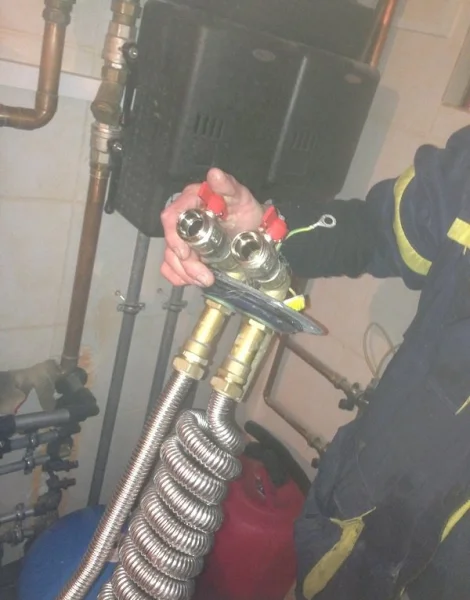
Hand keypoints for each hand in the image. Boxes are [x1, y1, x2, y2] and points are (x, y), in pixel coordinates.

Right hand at [160, 168, 263, 286]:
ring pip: (170, 257)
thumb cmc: (246, 211)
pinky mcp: (185, 252)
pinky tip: (193, 280)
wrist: (254, 230)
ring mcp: (183, 237)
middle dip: (186, 264)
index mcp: (192, 201)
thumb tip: (215, 175)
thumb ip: (228, 186)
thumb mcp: (241, 198)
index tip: (187, 254)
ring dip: (185, 273)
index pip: (172, 217)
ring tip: (205, 280)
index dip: (175, 238)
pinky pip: (171, 267)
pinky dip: (179, 277)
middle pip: (171, 243)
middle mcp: (183, 218)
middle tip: (205, 276)